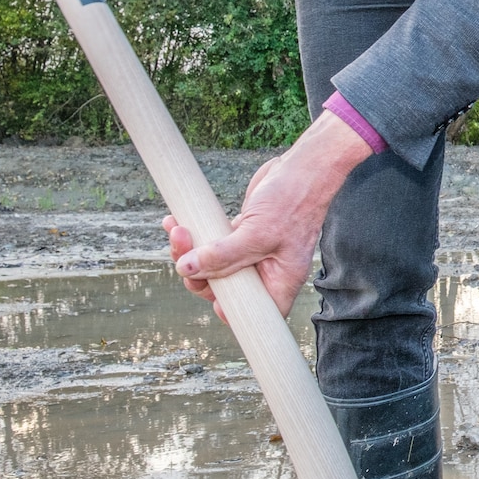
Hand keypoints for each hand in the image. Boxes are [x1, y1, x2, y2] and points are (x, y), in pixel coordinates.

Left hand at [167, 111, 372, 318]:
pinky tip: (176, 221)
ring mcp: (252, 251)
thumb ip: (224, 256)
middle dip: (197, 273)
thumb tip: (187, 269)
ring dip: (189, 251)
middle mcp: (265, 269)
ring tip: (177, 230)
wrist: (303, 167)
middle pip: (223, 288)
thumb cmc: (294, 201)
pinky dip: (193, 234)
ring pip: (212, 265)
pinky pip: (211, 243)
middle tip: (183, 254)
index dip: (229, 311)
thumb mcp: (259, 233)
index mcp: (279, 279)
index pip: (254, 312)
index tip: (210, 295)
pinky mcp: (241, 233)